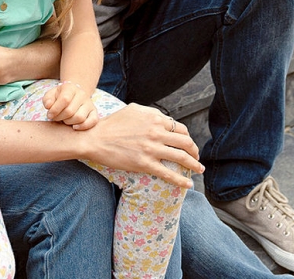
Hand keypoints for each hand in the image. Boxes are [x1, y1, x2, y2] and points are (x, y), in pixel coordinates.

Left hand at [43, 82, 98, 129]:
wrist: (73, 94)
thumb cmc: (59, 96)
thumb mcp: (51, 95)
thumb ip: (47, 100)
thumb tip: (48, 106)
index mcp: (70, 88)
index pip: (65, 99)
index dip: (55, 110)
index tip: (49, 114)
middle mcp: (82, 94)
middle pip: (70, 111)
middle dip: (60, 117)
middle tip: (56, 117)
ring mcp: (89, 103)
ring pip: (80, 118)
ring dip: (68, 122)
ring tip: (64, 120)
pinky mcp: (94, 112)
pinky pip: (93, 121)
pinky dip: (83, 126)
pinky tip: (74, 127)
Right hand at [81, 104, 201, 187]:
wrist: (95, 138)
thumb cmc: (112, 124)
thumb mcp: (133, 110)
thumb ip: (150, 113)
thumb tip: (162, 118)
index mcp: (155, 118)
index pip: (180, 129)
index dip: (187, 138)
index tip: (188, 145)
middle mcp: (156, 132)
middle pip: (186, 142)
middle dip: (194, 151)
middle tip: (196, 157)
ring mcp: (151, 148)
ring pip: (181, 157)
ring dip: (194, 165)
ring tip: (198, 169)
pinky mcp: (145, 164)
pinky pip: (168, 174)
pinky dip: (181, 180)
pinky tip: (188, 184)